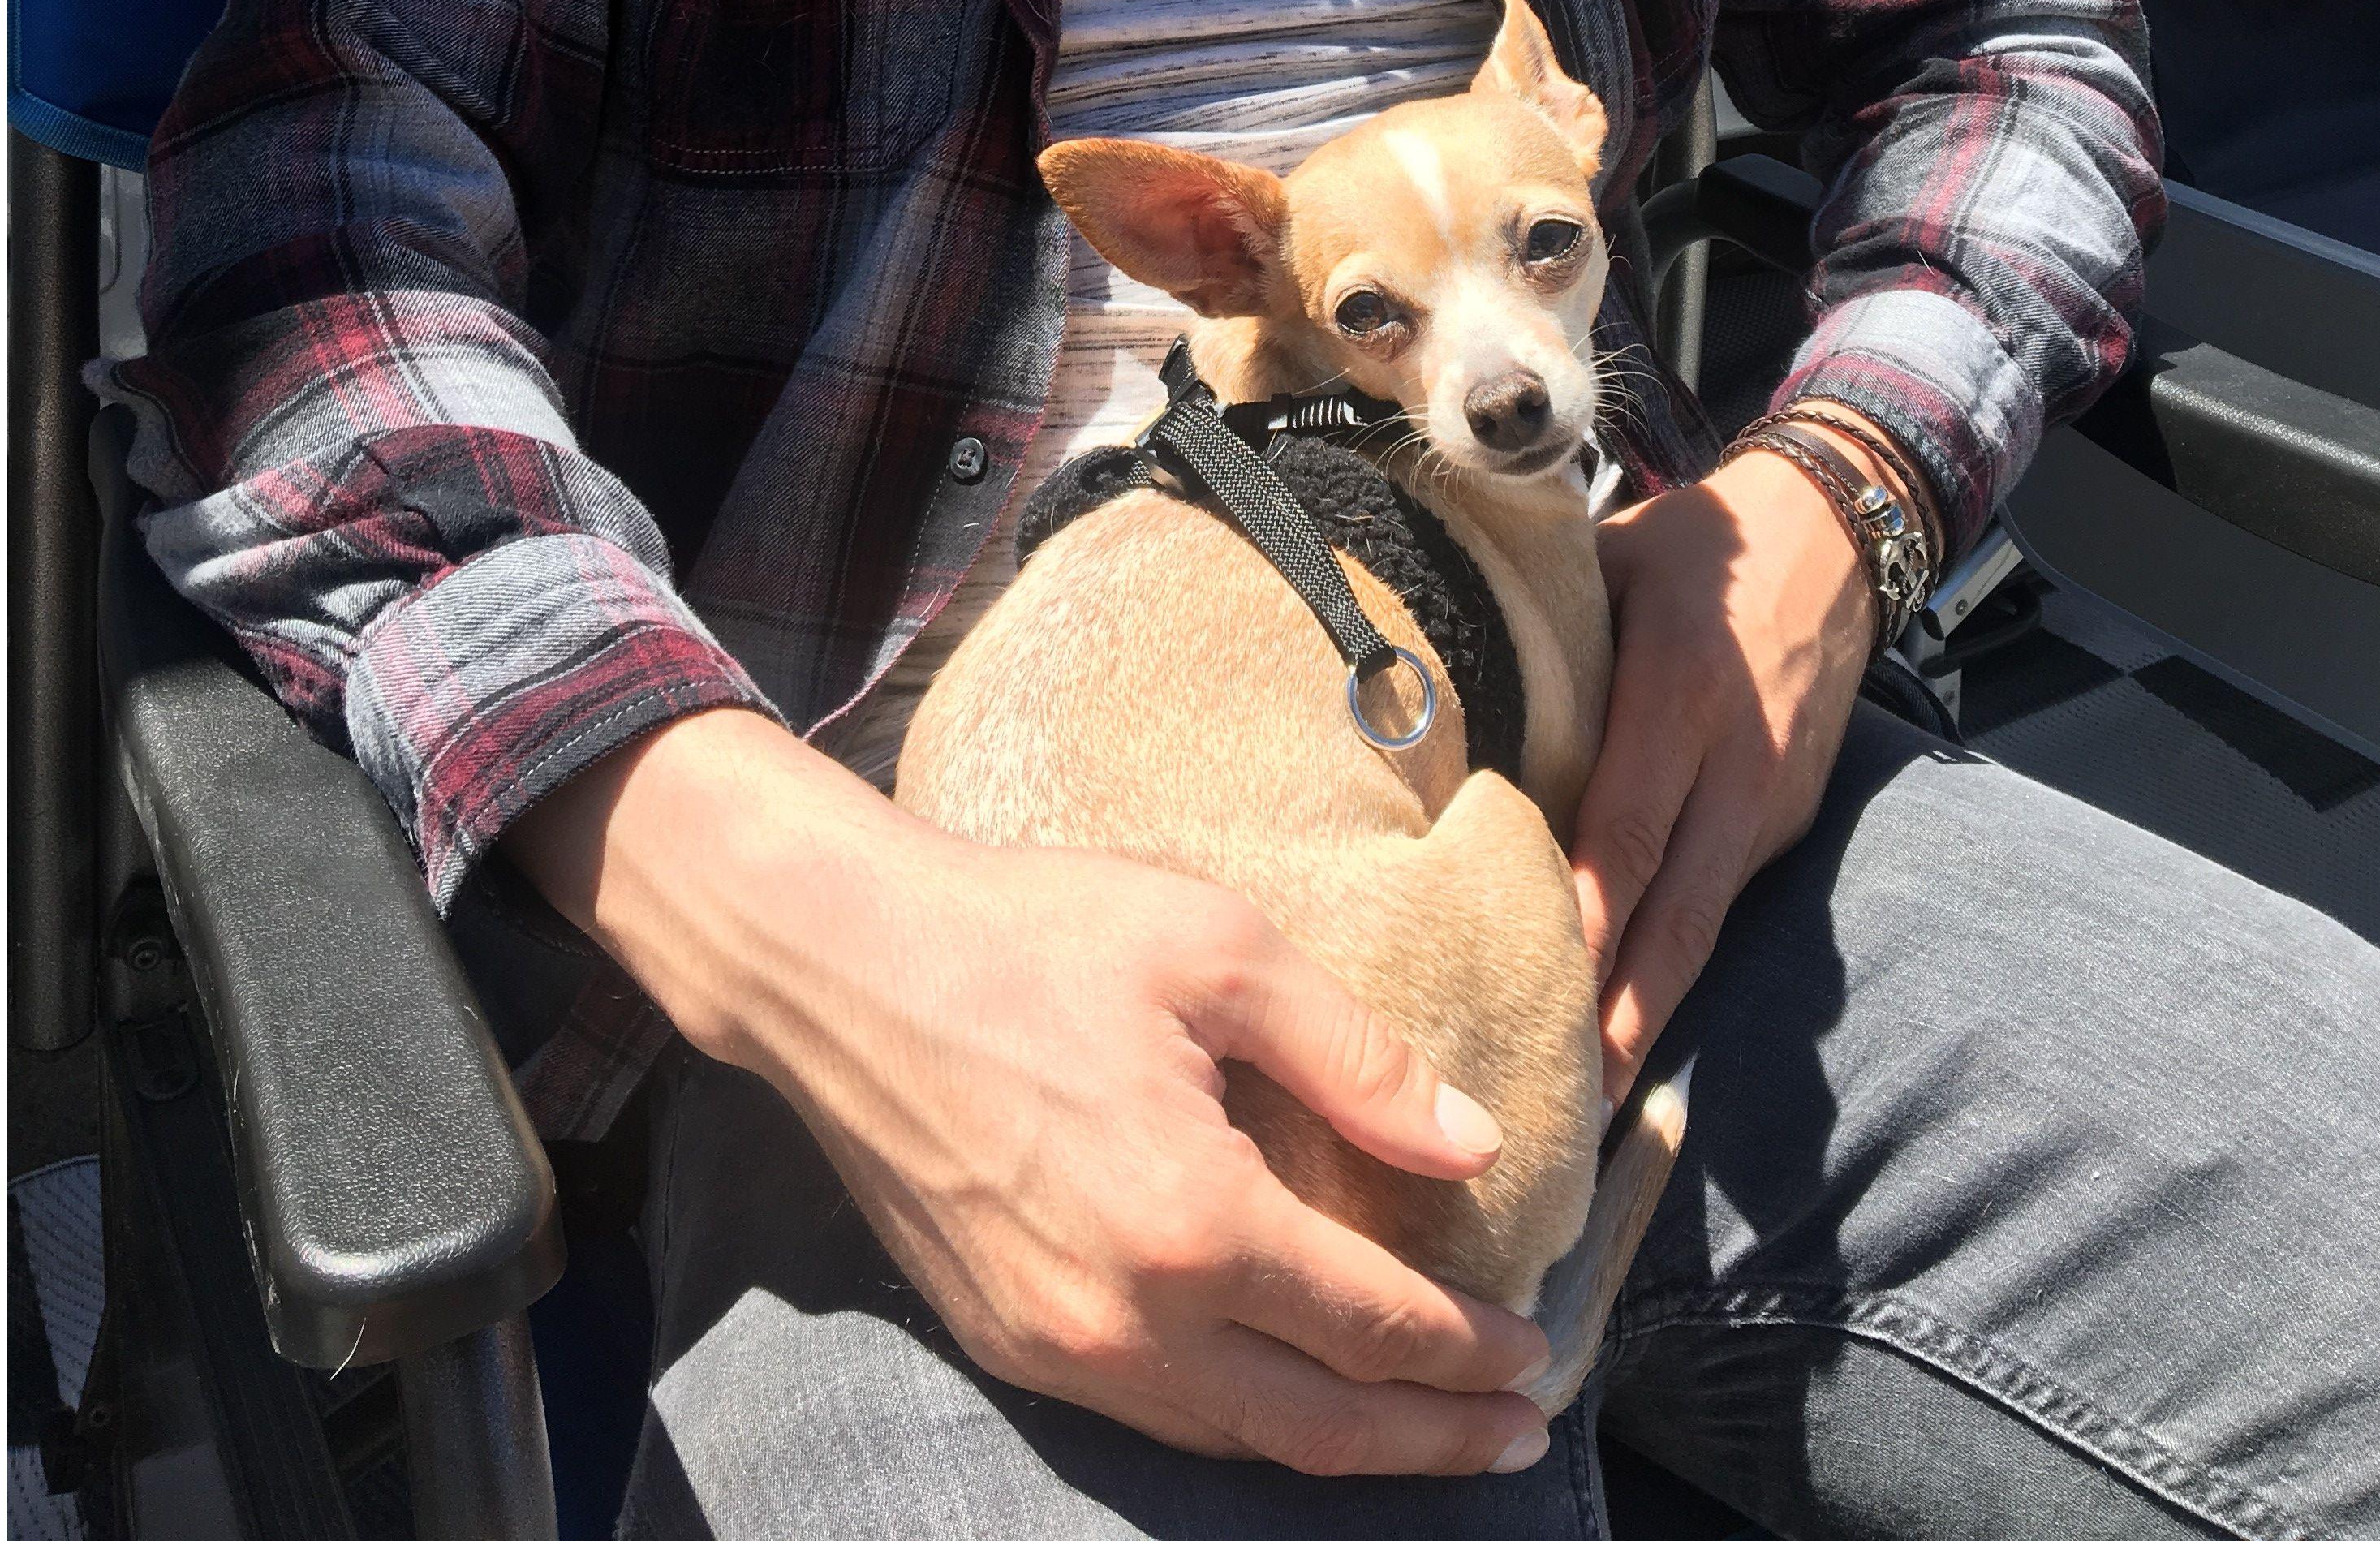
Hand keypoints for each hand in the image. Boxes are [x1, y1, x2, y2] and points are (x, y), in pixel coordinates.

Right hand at [513, 713, 1552, 1476]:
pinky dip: (1248, 1423)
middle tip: (1522, 1432)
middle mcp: (1127, 1321)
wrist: (839, 961)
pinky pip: (1156, 1418)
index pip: (1372, 1325)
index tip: (1540, 1345)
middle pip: (1320, 1428)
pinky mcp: (1005, 1343)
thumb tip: (1472, 1144)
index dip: (1467, 1347)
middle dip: (1436, 1439)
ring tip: (1432, 1427)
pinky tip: (1293, 1391)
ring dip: (1349, 1446)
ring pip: (1237, 1443)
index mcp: (1194, 1221)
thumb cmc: (1031, 933)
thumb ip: (1357, 1059)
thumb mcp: (1219, 950)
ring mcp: (1056, 1348)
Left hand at [1568, 453, 1879, 1105]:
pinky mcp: (1789, 820)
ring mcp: (1771, 803)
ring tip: (1588, 1102)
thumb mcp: (1609, 560)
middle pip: (1678, 915)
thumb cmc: (1691, 545)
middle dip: (1625, 1018)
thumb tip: (1437, 692)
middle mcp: (1737, 765)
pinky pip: (1722, 901)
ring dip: (1651, 1014)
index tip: (1537, 1000)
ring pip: (1705, 928)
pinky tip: (1628, 1013)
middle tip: (1567, 1112)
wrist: (1835, 533)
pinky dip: (1677, 962)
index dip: (1587, 921)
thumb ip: (1541, 630)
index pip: (1628, 828)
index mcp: (1682, 693)